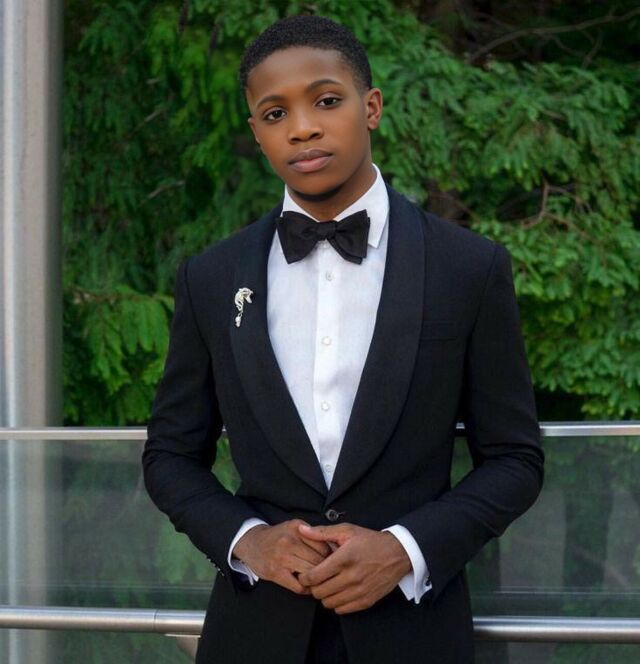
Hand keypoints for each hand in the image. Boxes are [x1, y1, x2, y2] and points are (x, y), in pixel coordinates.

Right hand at [232, 519, 331, 594]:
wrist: (252, 543)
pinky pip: (299, 586)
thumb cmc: (278, 537)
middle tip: (328, 575)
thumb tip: (335, 550)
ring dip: (316, 580)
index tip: (332, 563)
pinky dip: (306, 589)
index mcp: (298, 528)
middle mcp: (290, 540)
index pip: (324, 546)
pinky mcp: (275, 572)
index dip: (330, 557)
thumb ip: (312, 536)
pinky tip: (306, 587)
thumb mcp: (294, 528)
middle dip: (325, 570)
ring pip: (310, 573)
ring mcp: (282, 556)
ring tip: (318, 582)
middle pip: (318, 561)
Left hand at [296, 523, 410, 613]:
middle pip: (319, 592)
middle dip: (314, 586)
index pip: (314, 577)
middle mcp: (351, 577)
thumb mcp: (347, 530)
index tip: (305, 574)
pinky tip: (339, 591)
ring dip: (325, 595)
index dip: (304, 577)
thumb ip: (322, 532)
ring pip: (329, 603)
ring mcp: (359, 591)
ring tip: (328, 584)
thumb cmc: (370, 540)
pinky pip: (342, 610)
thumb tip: (301, 529)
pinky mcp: (366, 601)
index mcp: (343, 559)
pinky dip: (337, 603)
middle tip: (316, 579)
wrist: (398, 553)